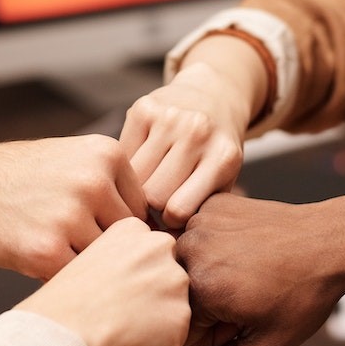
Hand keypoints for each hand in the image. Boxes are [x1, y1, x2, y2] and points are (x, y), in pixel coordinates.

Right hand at [0, 134, 146, 278]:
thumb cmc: (12, 178)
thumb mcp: (67, 157)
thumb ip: (108, 180)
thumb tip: (151, 219)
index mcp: (105, 153)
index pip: (141, 204)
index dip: (120, 223)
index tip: (95, 229)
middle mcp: (94, 181)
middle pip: (129, 233)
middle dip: (108, 246)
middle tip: (79, 248)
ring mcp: (71, 216)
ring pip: (106, 258)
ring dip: (88, 263)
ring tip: (58, 251)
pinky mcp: (47, 251)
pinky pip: (78, 276)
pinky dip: (64, 276)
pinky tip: (40, 260)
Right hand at [16, 218, 190, 345]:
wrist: (64, 329)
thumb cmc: (66, 303)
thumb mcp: (91, 259)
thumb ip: (124, 261)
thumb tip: (140, 284)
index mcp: (136, 229)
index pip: (148, 262)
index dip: (127, 286)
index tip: (106, 293)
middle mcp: (161, 246)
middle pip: (164, 285)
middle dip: (144, 305)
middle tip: (111, 313)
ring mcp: (176, 280)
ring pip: (169, 314)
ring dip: (148, 330)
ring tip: (116, 328)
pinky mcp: (181, 316)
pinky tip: (124, 345)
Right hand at [120, 61, 249, 227]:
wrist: (214, 95)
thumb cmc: (214, 151)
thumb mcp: (222, 180)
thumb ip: (201, 211)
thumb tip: (166, 250)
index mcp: (222, 157)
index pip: (178, 210)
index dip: (170, 222)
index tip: (170, 220)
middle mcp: (198, 133)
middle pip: (153, 195)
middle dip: (151, 207)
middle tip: (154, 205)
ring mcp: (170, 117)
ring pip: (133, 177)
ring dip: (136, 188)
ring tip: (145, 188)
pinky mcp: (144, 107)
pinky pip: (122, 154)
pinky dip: (125, 166)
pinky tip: (139, 164)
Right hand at [176, 194, 344, 345]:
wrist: (330, 241)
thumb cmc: (304, 293)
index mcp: (200, 289)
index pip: (185, 329)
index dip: (217, 333)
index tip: (245, 319)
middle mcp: (190, 251)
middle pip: (184, 296)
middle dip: (211, 304)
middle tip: (251, 295)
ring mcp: (199, 222)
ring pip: (189, 266)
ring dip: (211, 273)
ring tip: (250, 271)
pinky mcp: (211, 205)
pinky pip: (201, 237)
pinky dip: (218, 246)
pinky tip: (248, 248)